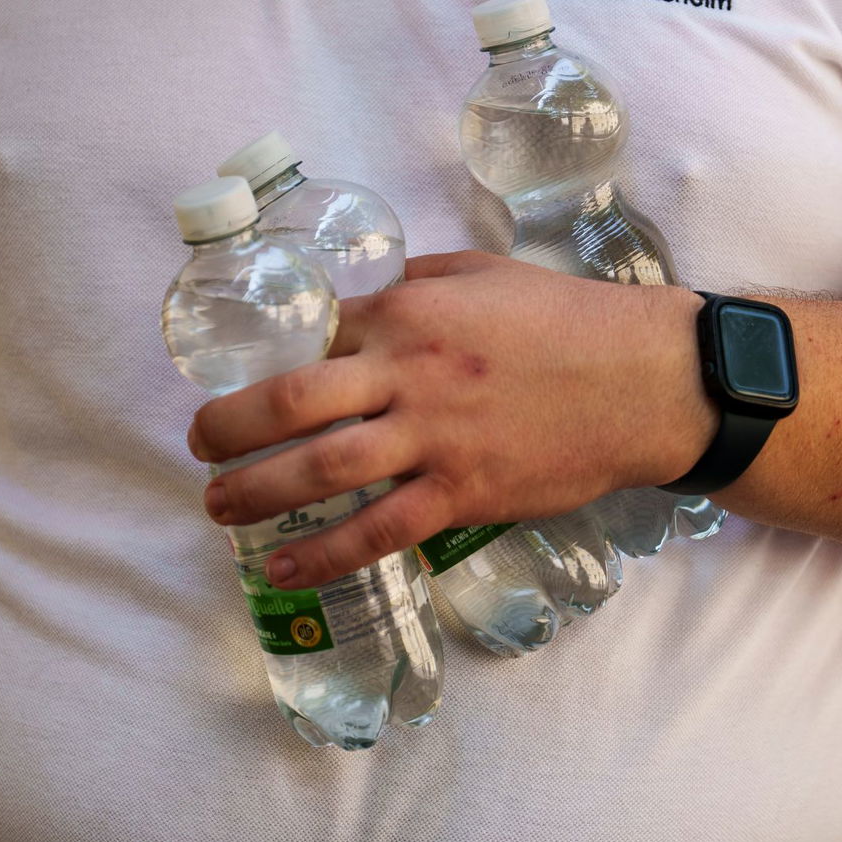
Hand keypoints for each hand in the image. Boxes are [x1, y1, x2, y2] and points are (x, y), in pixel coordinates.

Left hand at [187, 251, 716, 586]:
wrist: (643, 381)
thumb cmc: (568, 320)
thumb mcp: (485, 274)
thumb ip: (417, 284)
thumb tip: (368, 298)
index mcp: (408, 313)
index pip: (312, 335)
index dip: (266, 360)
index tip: (241, 381)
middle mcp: (407, 374)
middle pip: (289, 404)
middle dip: (227, 428)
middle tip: (199, 445)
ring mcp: (433, 439)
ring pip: (320, 471)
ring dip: (255, 492)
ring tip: (217, 506)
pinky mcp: (462, 493)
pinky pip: (378, 530)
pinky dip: (324, 553)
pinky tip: (285, 567)